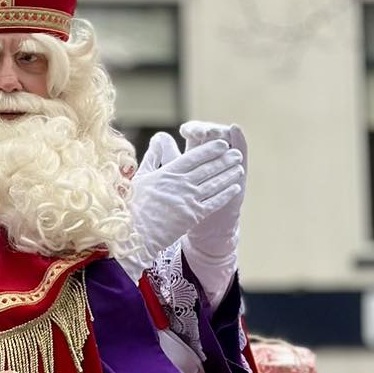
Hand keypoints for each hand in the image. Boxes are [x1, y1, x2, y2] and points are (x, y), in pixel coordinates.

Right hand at [129, 130, 243, 265]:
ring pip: (214, 184)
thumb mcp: (141, 176)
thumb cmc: (134, 205)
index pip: (194, 157)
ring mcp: (188, 199)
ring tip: (239, 169)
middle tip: (237, 154)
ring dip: (228, 175)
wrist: (136, 233)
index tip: (223, 143)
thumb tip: (159, 139)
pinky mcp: (193, 215)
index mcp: (168, 172)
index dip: (210, 149)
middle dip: (225, 160)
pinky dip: (226, 194)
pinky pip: (214, 202)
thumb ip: (152, 156)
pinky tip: (235, 188)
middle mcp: (181, 183)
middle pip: (208, 168)